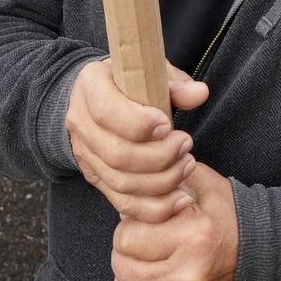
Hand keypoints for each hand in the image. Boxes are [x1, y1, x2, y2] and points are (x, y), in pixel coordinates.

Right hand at [64, 58, 209, 223]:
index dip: (139, 124)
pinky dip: (155, 207)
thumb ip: (175, 84)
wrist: (102, 98)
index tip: (167, 125)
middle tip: (186, 145)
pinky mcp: (97, 178)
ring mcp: (86, 155)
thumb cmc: (133, 82)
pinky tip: (181, 199)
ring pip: (121, 182)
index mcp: (91, 86)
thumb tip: (199, 94)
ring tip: (187, 165)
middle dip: (159, 156)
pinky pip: (123, 203)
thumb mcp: (152, 72)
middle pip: (117, 154)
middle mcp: (81, 123)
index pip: (107, 112)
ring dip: (162, 181)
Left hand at [111, 161, 239, 280]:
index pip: (127, 238)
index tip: (140, 225)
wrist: (265, 258)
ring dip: (127, 280)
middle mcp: (188, 275)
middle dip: (124, 253)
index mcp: (192, 236)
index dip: (127, 228)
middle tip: (138, 244)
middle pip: (123, 269)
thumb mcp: (206, 186)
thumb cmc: (230, 218)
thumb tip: (139, 172)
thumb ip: (171, 175)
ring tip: (141, 266)